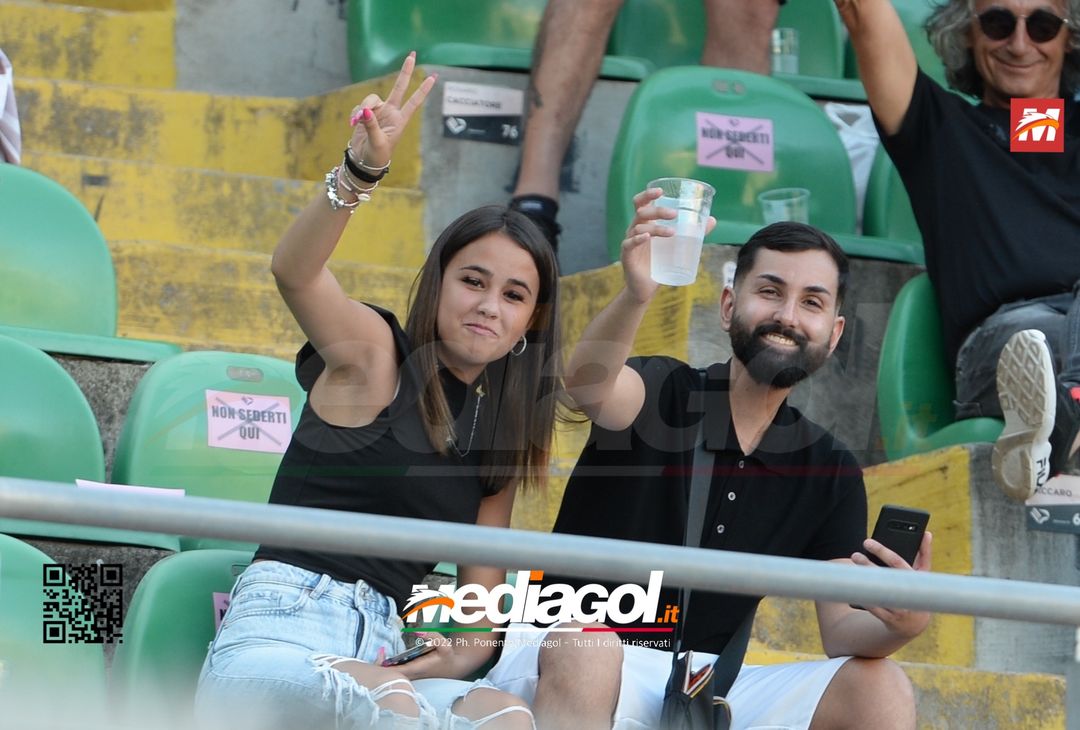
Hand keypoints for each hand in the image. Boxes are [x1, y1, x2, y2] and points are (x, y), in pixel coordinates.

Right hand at [348, 52, 436, 169]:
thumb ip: (372, 125)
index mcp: (399, 120)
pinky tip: (354, 125)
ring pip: (370, 99)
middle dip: (405, 71)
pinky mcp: (365, 114)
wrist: (363, 161)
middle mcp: (391, 113)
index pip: (414, 102)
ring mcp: (378, 112)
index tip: (433, 77)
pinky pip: (359, 108)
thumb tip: (366, 111)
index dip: (423, 90)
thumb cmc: (376, 155)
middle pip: (399, 87)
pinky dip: (355, 115)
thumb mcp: (377, 142)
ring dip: (363, 108)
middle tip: (412, 54)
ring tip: (357, 122)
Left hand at [384, 631, 459, 679]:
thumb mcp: (444, 645)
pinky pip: (396, 672)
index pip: (395, 671)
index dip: (385, 664)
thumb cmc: (448, 657)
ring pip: (392, 674)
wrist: (454, 667)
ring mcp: (410, 676)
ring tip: (381, 653)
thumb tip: (419, 631)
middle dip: (380, 665)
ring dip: (384, 666)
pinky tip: (387, 656)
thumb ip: (434, 636)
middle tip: (379, 651)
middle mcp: (411, 675)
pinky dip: (390, 666)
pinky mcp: (411, 674)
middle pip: (390, 675)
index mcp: (416, 669)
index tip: (381, 652)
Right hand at [621, 188, 714, 301]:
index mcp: (645, 223)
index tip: (661, 191)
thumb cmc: (660, 263)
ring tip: (672, 232)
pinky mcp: (627, 255)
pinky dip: (637, 239)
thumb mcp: (677, 246)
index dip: (648, 195)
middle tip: (674, 214)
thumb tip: (712, 220)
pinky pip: (629, 243)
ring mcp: (630, 242)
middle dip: (657, 211)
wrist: (646, 287)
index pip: (641, 203)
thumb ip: (692, 233)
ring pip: (638, 227)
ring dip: (656, 228)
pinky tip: (646, 237)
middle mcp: (635, 229)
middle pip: (641, 212)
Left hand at [850, 530, 932, 638]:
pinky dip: (862, 596)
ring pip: (877, 593)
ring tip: (852, 568)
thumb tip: (926, 533)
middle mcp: (909, 594)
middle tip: (855, 555)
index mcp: (917, 580)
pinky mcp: (889, 619)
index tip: (867, 542)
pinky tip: (852, 586)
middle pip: (884, 577)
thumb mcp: (923, 574)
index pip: (897, 562)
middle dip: (867, 564)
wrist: (914, 622)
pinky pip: (872, 607)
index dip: (881, 551)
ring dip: (863, 580)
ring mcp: (900, 608)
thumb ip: (924, 554)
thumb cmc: (916, 589)